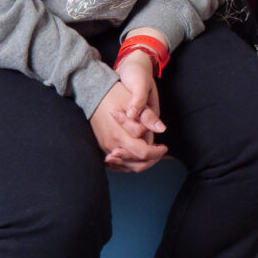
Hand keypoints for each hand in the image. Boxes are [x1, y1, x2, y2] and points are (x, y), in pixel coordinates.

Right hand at [92, 50, 166, 171]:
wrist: (92, 92)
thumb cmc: (114, 94)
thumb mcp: (133, 101)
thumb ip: (147, 117)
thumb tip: (161, 129)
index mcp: (119, 134)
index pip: (143, 153)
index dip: (157, 152)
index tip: (164, 146)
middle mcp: (111, 144)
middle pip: (135, 164)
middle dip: (151, 160)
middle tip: (159, 151)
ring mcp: (105, 146)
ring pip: (126, 166)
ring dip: (140, 162)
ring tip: (150, 152)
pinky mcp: (102, 146)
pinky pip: (116, 163)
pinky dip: (128, 162)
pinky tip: (136, 155)